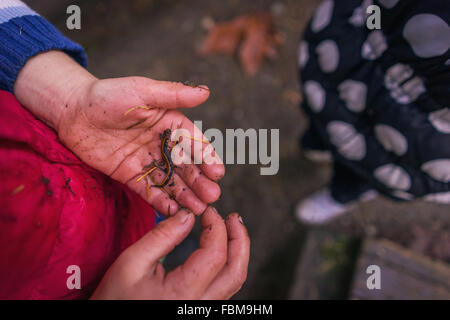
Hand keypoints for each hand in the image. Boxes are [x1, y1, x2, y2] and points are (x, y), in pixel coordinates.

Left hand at [15, 51, 223, 214]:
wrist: (72, 111)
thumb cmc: (108, 95)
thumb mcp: (142, 91)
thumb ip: (174, 94)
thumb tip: (206, 92)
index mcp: (171, 123)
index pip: (194, 142)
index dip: (207, 157)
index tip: (218, 172)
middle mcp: (162, 143)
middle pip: (186, 166)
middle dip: (200, 181)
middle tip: (212, 197)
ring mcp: (146, 161)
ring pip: (170, 181)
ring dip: (185, 195)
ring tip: (199, 209)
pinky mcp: (129, 175)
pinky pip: (148, 190)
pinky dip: (161, 201)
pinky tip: (173, 212)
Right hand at [91, 207, 249, 299]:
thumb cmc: (116, 299)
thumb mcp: (131, 263)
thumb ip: (161, 237)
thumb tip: (188, 215)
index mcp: (182, 294)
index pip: (215, 256)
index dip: (216, 227)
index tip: (208, 211)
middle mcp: (200, 306)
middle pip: (236, 272)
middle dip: (240, 240)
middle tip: (232, 217)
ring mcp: (203, 310)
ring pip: (234, 281)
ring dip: (237, 252)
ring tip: (229, 228)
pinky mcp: (201, 310)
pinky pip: (225, 287)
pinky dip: (228, 264)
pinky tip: (220, 248)